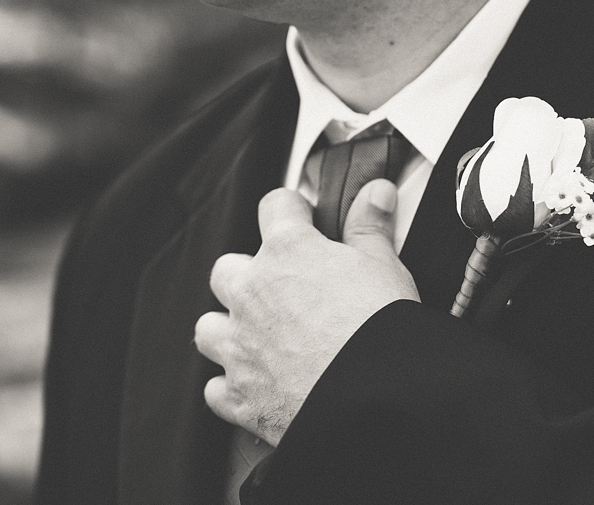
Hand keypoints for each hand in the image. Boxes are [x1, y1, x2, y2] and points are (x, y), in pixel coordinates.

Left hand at [195, 179, 419, 445]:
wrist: (375, 399)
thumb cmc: (380, 328)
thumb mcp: (385, 265)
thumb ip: (371, 226)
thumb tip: (375, 194)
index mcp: (288, 252)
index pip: (274, 207)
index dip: (290, 210)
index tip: (301, 219)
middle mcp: (252, 294)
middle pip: (227, 269)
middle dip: (249, 274)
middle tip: (285, 286)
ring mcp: (239, 346)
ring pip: (208, 328)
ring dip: (228, 329)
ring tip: (260, 336)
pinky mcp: (240, 395)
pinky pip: (216, 388)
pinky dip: (232, 386)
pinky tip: (258, 383)